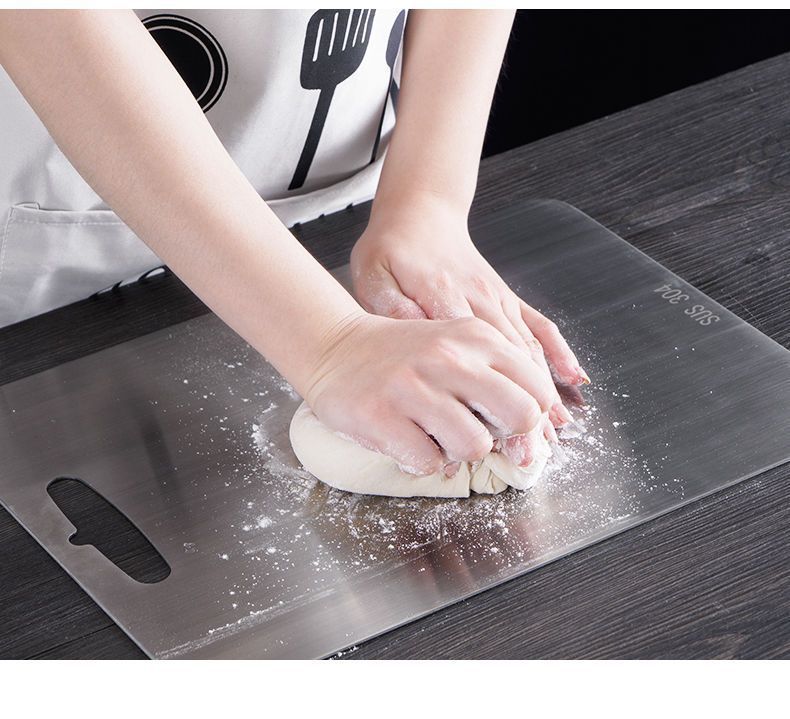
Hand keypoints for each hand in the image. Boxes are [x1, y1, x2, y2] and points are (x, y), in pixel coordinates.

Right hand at [303, 312, 557, 475]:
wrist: (335, 348)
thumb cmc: (403, 356)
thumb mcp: (456, 345)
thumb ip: (497, 376)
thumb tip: (532, 433)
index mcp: (476, 337)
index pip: (538, 389)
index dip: (529, 417)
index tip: (503, 422)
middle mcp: (448, 357)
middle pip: (521, 415)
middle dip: (505, 435)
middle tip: (477, 430)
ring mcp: (413, 386)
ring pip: (475, 445)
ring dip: (458, 451)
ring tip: (436, 434)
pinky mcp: (380, 415)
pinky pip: (429, 462)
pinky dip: (421, 460)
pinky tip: (407, 438)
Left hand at [350, 197, 589, 428]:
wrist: (419, 213)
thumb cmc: (391, 250)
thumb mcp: (375, 276)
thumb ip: (393, 308)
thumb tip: (414, 337)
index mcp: (445, 299)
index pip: (477, 362)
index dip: (495, 406)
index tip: (504, 443)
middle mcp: (481, 301)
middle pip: (512, 365)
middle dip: (527, 413)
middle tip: (535, 455)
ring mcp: (498, 299)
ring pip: (529, 352)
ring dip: (546, 393)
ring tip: (557, 433)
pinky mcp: (506, 296)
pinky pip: (539, 324)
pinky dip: (559, 351)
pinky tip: (576, 377)